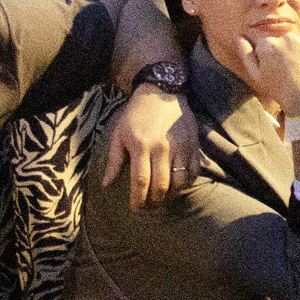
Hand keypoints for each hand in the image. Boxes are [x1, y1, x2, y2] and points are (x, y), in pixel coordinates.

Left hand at [102, 84, 199, 207]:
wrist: (161, 91)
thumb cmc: (135, 114)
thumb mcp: (118, 134)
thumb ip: (113, 160)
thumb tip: (106, 184)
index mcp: (141, 146)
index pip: (141, 181)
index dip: (139, 200)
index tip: (136, 209)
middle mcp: (162, 148)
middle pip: (161, 185)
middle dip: (155, 202)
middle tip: (150, 208)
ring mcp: (180, 146)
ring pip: (179, 181)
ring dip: (172, 196)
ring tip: (164, 199)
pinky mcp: (193, 144)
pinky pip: (194, 171)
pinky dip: (187, 182)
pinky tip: (178, 185)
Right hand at [235, 29, 299, 126]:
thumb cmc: (279, 90)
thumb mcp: (257, 76)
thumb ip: (246, 54)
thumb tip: (239, 36)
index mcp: (268, 44)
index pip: (264, 44)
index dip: (268, 59)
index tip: (275, 71)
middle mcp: (287, 37)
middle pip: (280, 40)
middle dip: (282, 52)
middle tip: (288, 72)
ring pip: (296, 41)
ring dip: (297, 51)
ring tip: (299, 70)